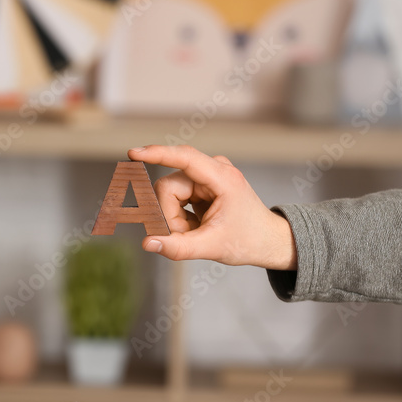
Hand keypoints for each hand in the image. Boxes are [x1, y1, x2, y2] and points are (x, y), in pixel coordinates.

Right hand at [127, 145, 296, 270]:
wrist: (268, 240)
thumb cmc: (247, 241)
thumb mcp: (212, 248)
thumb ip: (178, 247)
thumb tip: (147, 243)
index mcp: (222, 178)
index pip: (184, 158)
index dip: (157, 154)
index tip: (133, 153)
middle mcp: (213, 170)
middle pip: (167, 187)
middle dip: (169, 216)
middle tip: (188, 235)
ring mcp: (205, 176)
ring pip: (166, 194)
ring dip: (174, 219)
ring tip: (195, 232)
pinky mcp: (199, 184)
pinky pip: (172, 198)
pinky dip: (178, 217)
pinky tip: (196, 225)